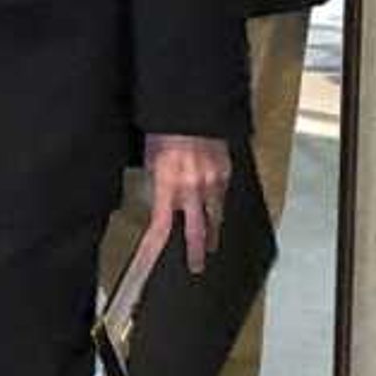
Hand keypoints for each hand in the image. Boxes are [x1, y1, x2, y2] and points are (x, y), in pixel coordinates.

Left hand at [142, 133, 232, 276]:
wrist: (192, 108)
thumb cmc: (166, 131)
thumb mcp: (152, 160)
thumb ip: (159, 186)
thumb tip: (163, 203)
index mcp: (169, 184)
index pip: (161, 226)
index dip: (153, 248)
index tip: (149, 264)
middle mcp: (192, 187)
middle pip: (196, 230)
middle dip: (196, 251)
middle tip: (196, 266)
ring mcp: (213, 181)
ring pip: (215, 216)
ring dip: (212, 231)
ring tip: (210, 244)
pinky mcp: (226, 171)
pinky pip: (222, 195)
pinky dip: (218, 204)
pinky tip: (217, 210)